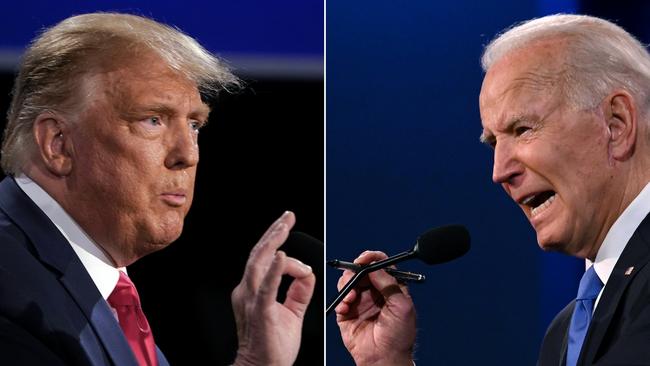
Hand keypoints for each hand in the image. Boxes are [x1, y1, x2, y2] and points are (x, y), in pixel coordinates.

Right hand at [231, 211, 315, 365]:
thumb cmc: (273, 346)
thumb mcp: (291, 312)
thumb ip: (299, 291)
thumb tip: (308, 272)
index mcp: (253, 291)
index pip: (265, 260)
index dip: (280, 247)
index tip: (293, 241)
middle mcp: (247, 291)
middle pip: (258, 254)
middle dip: (274, 232)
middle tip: (287, 216)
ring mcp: (251, 300)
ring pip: (258, 263)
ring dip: (273, 242)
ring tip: (284, 226)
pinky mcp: (260, 311)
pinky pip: (266, 287)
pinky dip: (274, 270)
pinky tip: (281, 256)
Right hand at [335, 251, 416, 365]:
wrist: (384, 359)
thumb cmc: (399, 338)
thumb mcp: (402, 306)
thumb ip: (389, 283)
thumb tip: (375, 267)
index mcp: (391, 289)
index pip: (381, 265)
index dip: (372, 258)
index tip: (365, 259)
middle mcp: (375, 293)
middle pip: (361, 270)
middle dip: (356, 270)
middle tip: (355, 274)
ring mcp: (360, 302)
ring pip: (348, 281)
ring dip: (347, 285)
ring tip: (351, 297)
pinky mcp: (347, 313)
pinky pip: (340, 298)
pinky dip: (341, 299)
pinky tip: (346, 307)